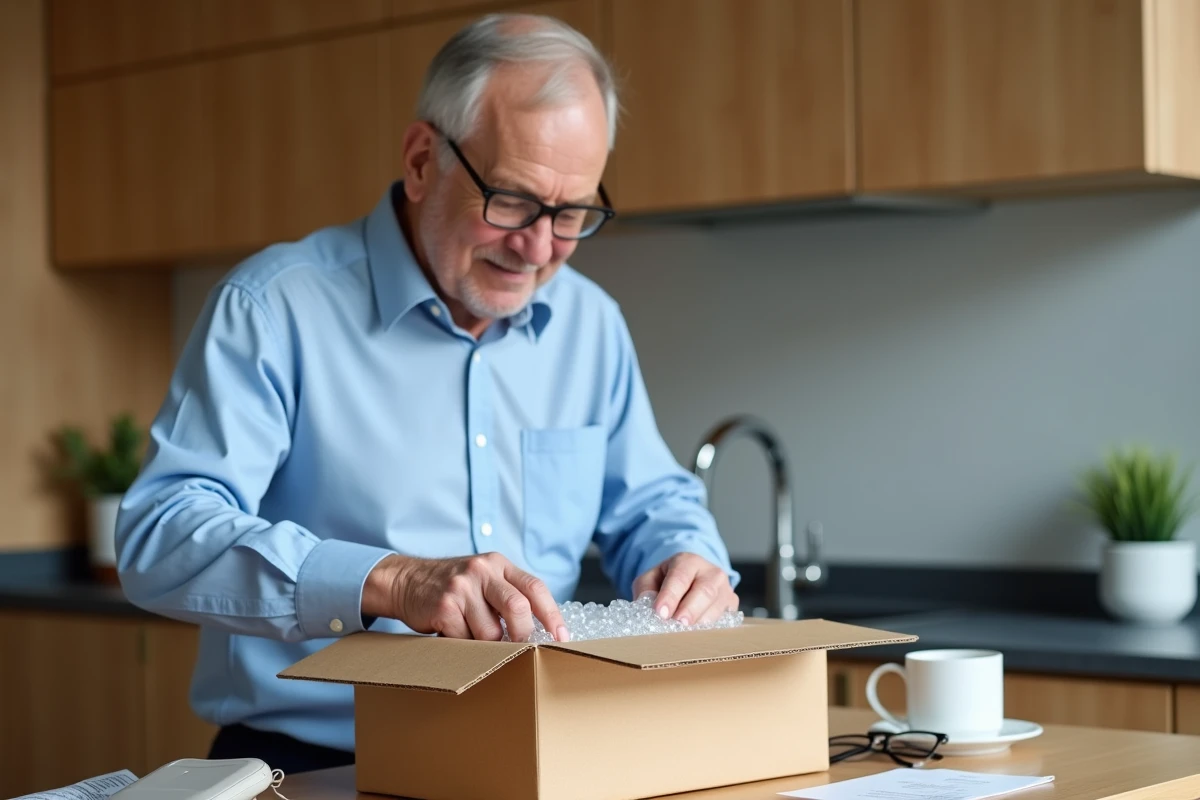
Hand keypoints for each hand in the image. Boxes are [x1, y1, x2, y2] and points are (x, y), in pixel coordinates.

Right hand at [362, 552, 567, 642]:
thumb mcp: (484, 579)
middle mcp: (482, 570)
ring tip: (473, 636)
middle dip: (522, 635)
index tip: (561, 637)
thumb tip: (542, 631)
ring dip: (486, 644)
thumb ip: (509, 595)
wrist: (406, 580)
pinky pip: (464, 639)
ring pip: (490, 631)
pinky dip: (463, 644)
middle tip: (519, 649)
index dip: (552, 615)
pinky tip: (454, 634)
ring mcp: (462, 587)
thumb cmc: (454, 587)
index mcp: (499, 564)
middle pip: (518, 607)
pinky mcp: (444, 605)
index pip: (535, 588)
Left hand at [632, 553, 738, 625]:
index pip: (680, 577)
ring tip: (685, 635)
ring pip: (717, 607)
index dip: (671, 595)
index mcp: (688, 561)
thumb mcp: (651, 579)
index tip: (661, 612)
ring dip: (701, 623)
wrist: (691, 578)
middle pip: (704, 591)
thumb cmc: (667, 581)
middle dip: (690, 610)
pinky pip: (726, 618)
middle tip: (678, 624)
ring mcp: (725, 588)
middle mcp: (711, 572)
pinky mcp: (732, 604)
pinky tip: (699, 637)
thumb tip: (646, 606)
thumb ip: (645, 590)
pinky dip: (712, 630)